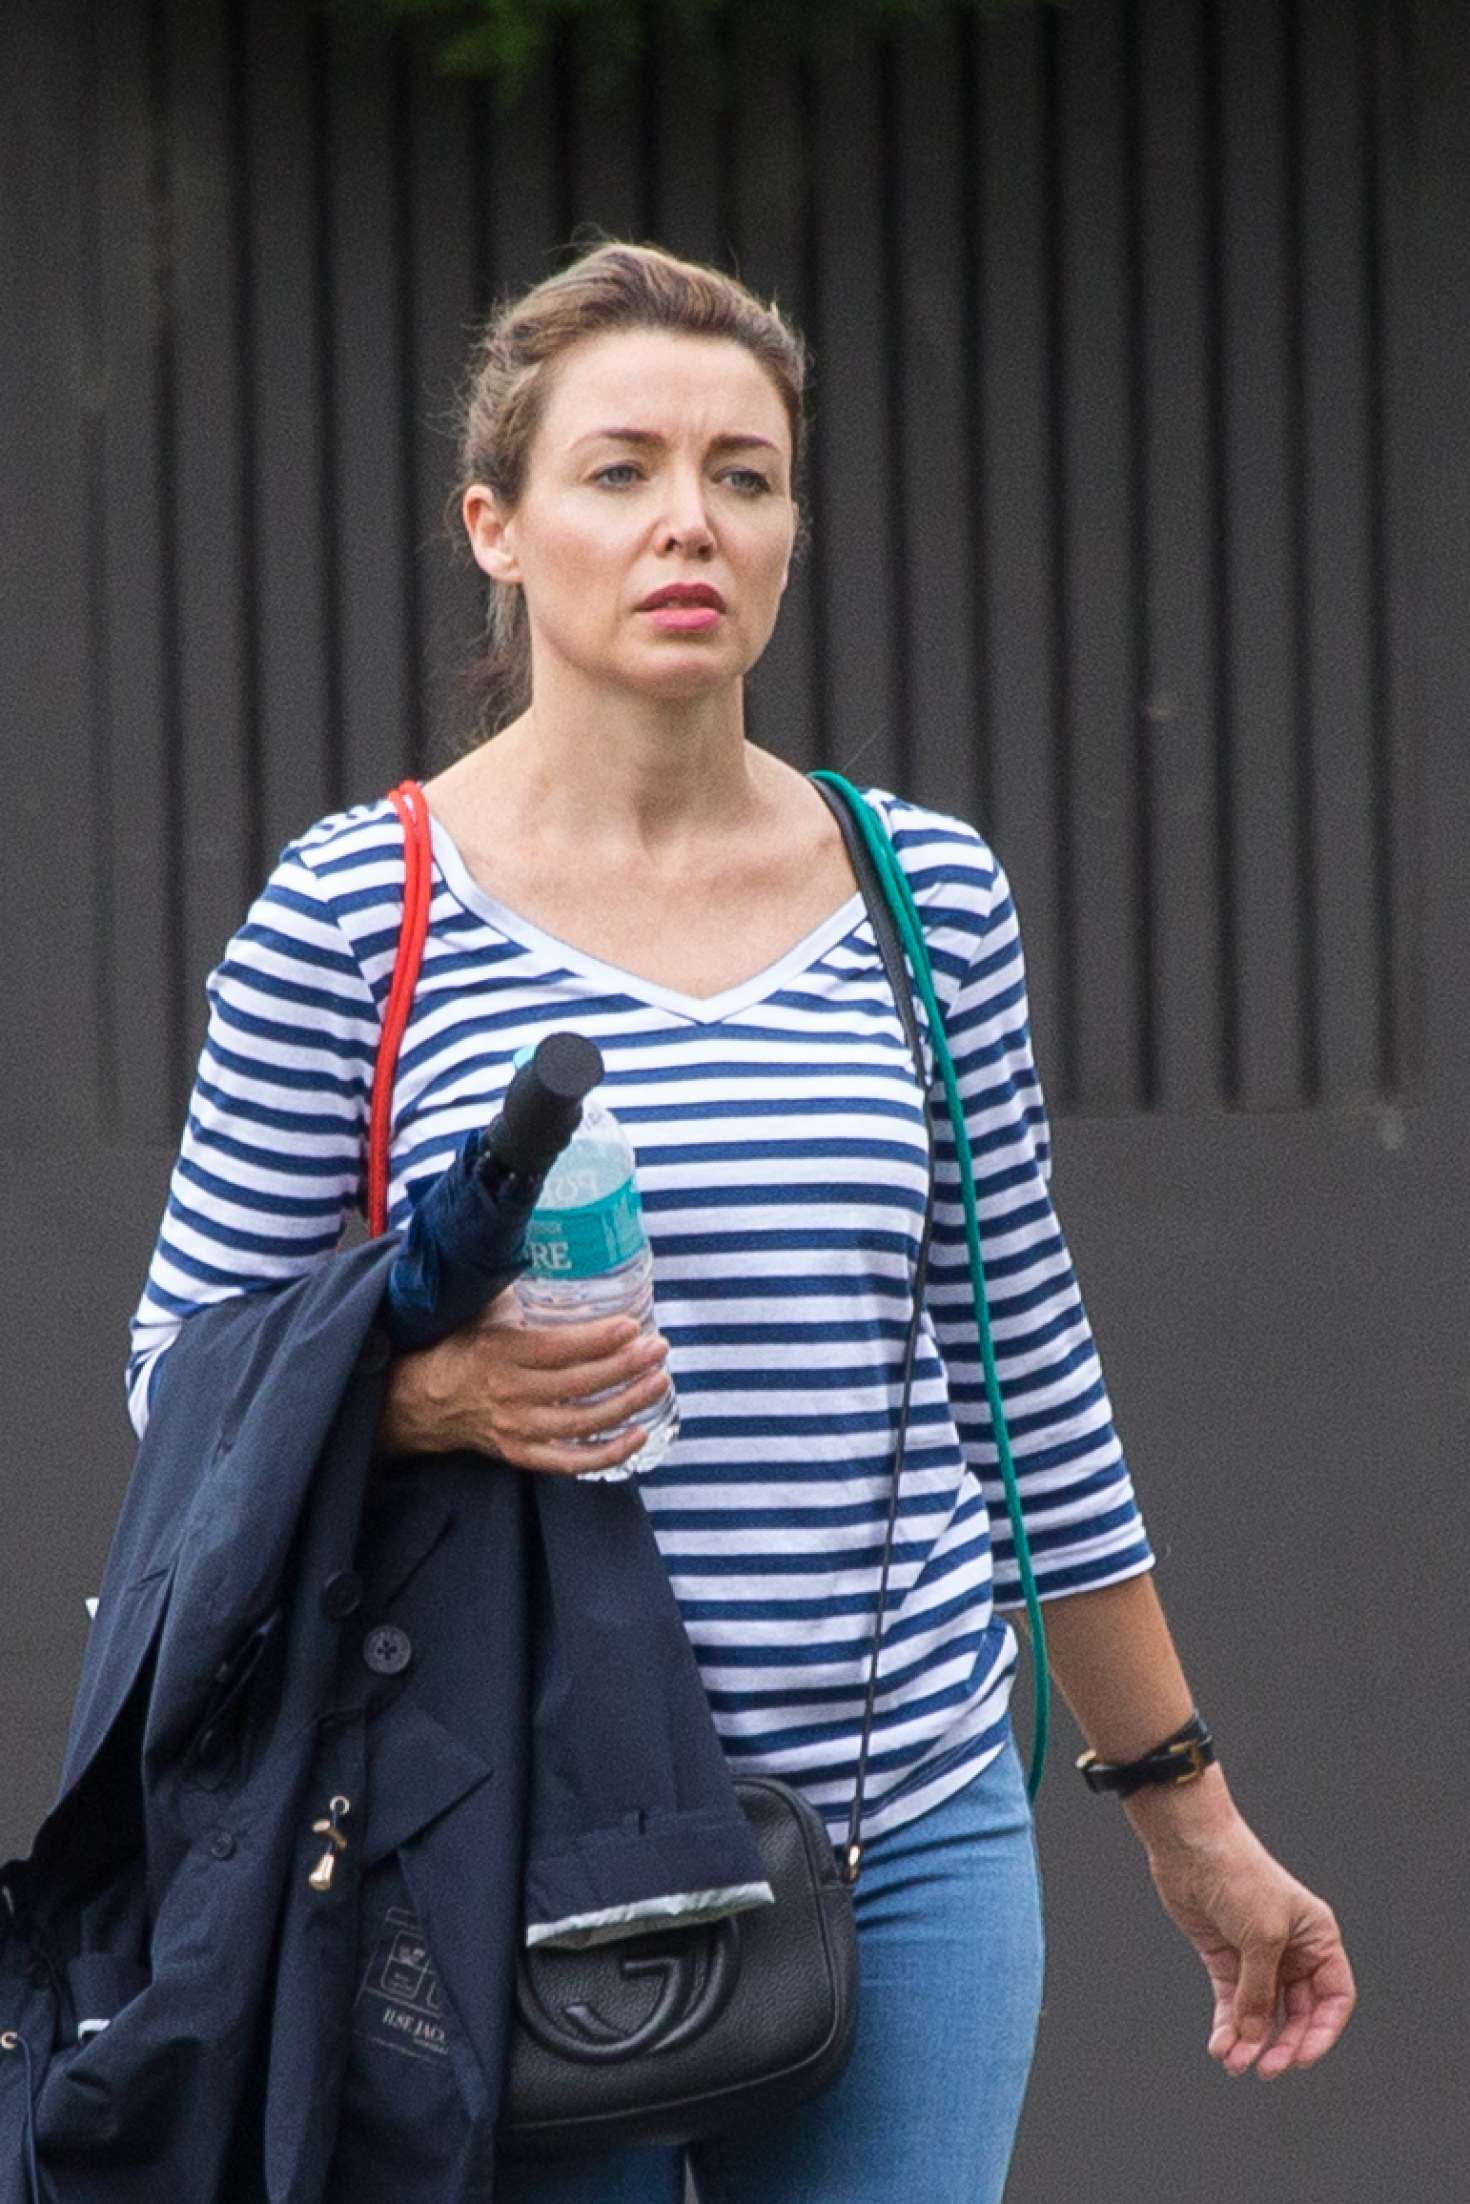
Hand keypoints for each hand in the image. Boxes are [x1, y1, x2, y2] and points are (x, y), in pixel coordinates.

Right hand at [374, 1286, 671, 1474]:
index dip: (598, 1340)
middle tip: (658, 1348)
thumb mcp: (483, 1310)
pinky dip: (608, 1454)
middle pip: (578, 1386)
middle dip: (625, 1367)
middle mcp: (510, 1394)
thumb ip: (519, 1289)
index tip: (632, 1325)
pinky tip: (639, 1434)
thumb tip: (558, 1249)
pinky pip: (570, 1462)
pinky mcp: (521, 1453)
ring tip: (659, 1382)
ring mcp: (517, 1429)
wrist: (418, 1399)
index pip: (558, 1349)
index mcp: (499, 1353)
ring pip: (582, 1424)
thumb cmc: (458, 1345)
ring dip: (627, 1404)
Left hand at [1127, 1771, 1356, 2077]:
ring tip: (1234, 2064)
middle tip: (1265, 2069)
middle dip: (1281, 2043)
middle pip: (1297, 2012)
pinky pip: (1231, 2000)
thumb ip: (1259, 1992)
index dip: (1322, 2032)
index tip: (1302, 2060)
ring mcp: (1256, 1954)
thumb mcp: (1261, 1938)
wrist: (1191, 1846)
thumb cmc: (1240, 1878)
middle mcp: (1292, 1950)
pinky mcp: (1224, 1956)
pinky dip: (1227, 2025)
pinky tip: (1219, 2046)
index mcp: (1316, 1938)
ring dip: (1250, 2040)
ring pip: (1261, 2011)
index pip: (1333, 1998)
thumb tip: (1253, 2040)